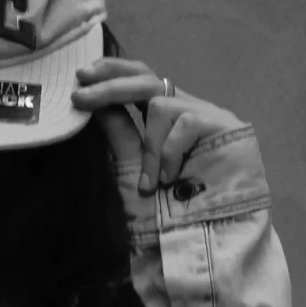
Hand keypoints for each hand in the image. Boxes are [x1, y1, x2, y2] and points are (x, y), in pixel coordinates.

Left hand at [73, 56, 243, 193]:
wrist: (202, 235)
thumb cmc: (167, 208)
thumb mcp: (133, 166)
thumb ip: (119, 132)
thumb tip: (96, 101)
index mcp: (165, 118)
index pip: (141, 78)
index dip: (113, 71)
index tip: (81, 75)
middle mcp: (186, 110)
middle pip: (148, 79)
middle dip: (110, 86)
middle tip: (79, 96)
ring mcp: (209, 116)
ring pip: (162, 105)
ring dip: (149, 147)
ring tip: (150, 185)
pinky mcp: (226, 127)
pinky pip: (186, 123)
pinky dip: (170, 153)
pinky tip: (170, 179)